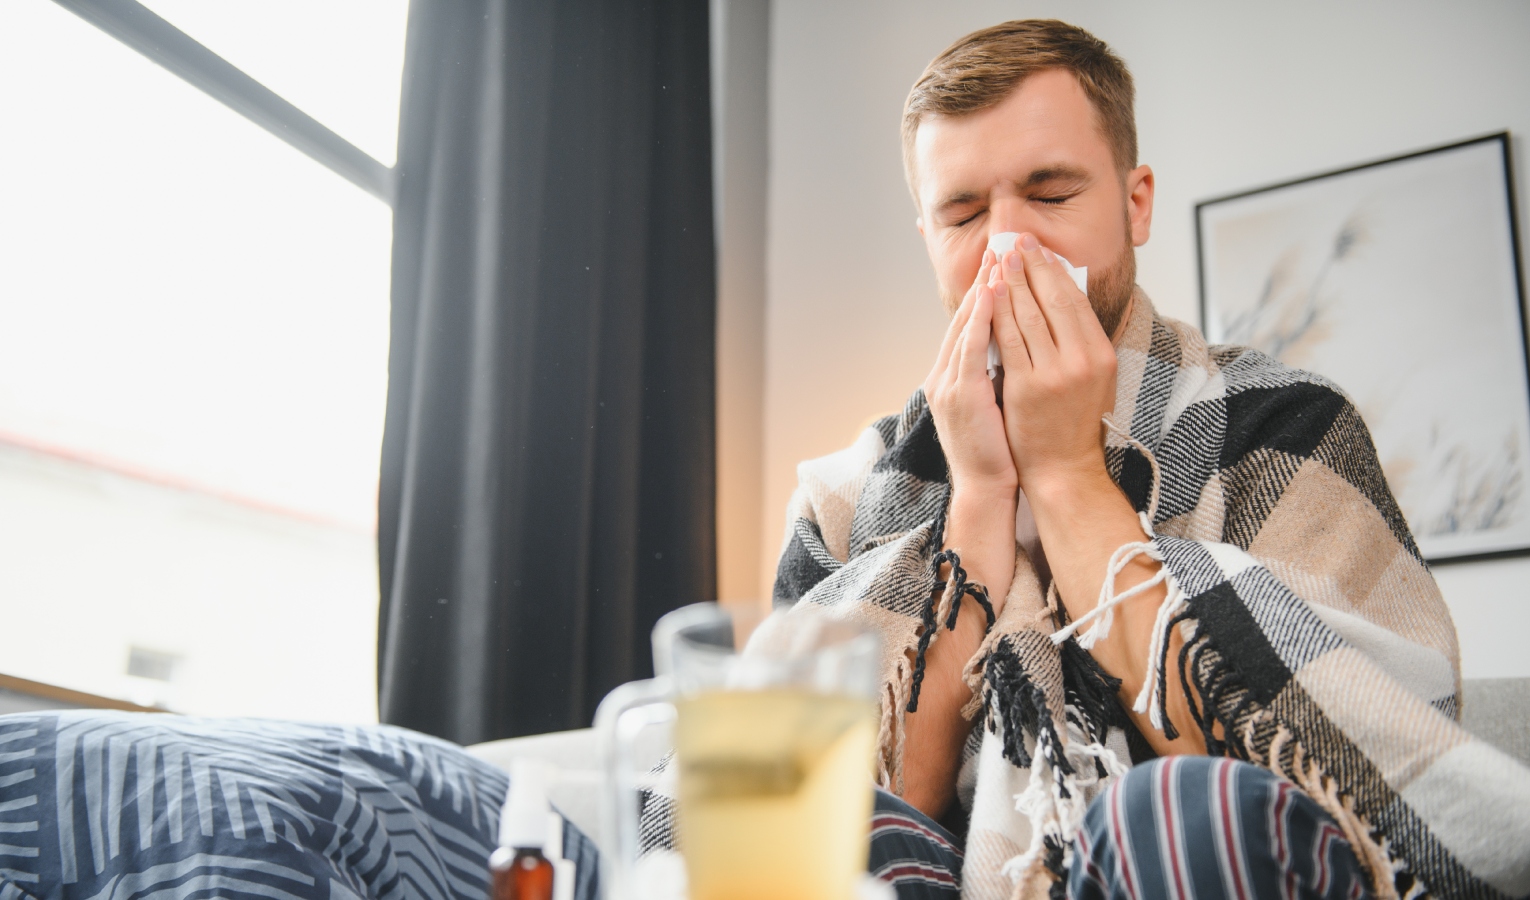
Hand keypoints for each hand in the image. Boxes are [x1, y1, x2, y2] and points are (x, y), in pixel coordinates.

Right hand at [923, 249, 1018, 496]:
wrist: (988, 488)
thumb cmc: (1000, 449)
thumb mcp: (995, 402)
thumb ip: (997, 371)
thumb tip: (1019, 342)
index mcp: (949, 378)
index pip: (966, 324)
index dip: (983, 292)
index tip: (1000, 264)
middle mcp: (943, 376)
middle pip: (962, 318)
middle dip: (982, 281)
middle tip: (999, 247)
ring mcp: (947, 384)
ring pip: (965, 326)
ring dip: (982, 290)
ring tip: (997, 259)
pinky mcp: (960, 394)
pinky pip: (971, 346)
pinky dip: (981, 317)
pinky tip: (994, 294)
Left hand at [990, 233, 1117, 492]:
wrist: (1062, 468)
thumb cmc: (1072, 421)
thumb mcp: (1089, 376)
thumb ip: (1077, 340)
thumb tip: (1063, 296)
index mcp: (1101, 354)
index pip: (1075, 300)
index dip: (1055, 270)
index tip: (1039, 248)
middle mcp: (1083, 360)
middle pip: (1053, 300)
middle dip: (1032, 266)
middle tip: (1016, 241)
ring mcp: (1055, 373)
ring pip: (1029, 315)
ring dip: (1012, 282)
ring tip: (1000, 259)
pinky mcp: (1027, 387)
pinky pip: (1008, 340)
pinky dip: (997, 313)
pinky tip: (988, 294)